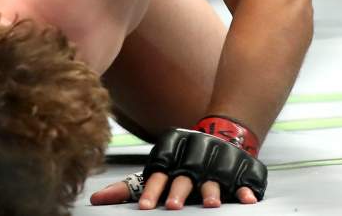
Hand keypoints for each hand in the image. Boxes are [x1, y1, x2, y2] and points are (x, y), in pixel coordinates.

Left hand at [91, 119, 265, 208]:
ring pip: (213, 177)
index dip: (152, 190)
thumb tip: (95, 201)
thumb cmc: (179, 160)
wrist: (222, 133)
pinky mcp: (242, 167)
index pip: (158, 172)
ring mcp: (219, 160)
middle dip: (179, 191)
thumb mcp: (156, 168)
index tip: (146, 208)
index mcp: (171, 153)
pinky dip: (246, 190)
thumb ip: (129, 186)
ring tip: (212, 205)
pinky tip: (246, 200)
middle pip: (184, 176)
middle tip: (174, 207)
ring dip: (212, 191)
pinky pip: (245, 179)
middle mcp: (194, 155)